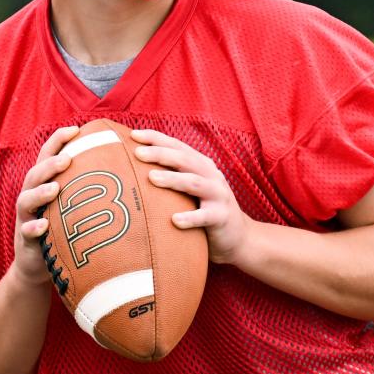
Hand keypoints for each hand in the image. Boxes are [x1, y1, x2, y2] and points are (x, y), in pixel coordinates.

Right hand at [13, 125, 79, 286]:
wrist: (38, 266)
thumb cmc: (63, 230)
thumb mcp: (73, 207)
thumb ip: (87, 188)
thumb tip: (126, 169)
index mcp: (44, 184)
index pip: (47, 156)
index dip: (58, 141)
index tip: (75, 129)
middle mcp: (31, 197)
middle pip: (35, 174)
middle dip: (50, 165)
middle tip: (67, 158)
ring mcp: (26, 218)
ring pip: (26, 200)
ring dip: (40, 192)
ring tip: (55, 189)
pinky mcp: (25, 240)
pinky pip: (26, 232)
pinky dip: (33, 227)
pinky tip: (43, 226)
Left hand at [131, 129, 251, 264]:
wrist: (239, 238)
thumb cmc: (205, 211)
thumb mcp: (191, 190)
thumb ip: (173, 177)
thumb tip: (134, 169)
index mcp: (201, 166)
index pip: (177, 147)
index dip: (157, 139)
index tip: (134, 135)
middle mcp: (211, 176)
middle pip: (185, 160)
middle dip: (161, 154)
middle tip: (138, 153)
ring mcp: (218, 196)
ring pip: (194, 183)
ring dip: (173, 179)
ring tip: (151, 178)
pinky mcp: (222, 217)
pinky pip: (205, 217)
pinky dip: (191, 218)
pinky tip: (175, 220)